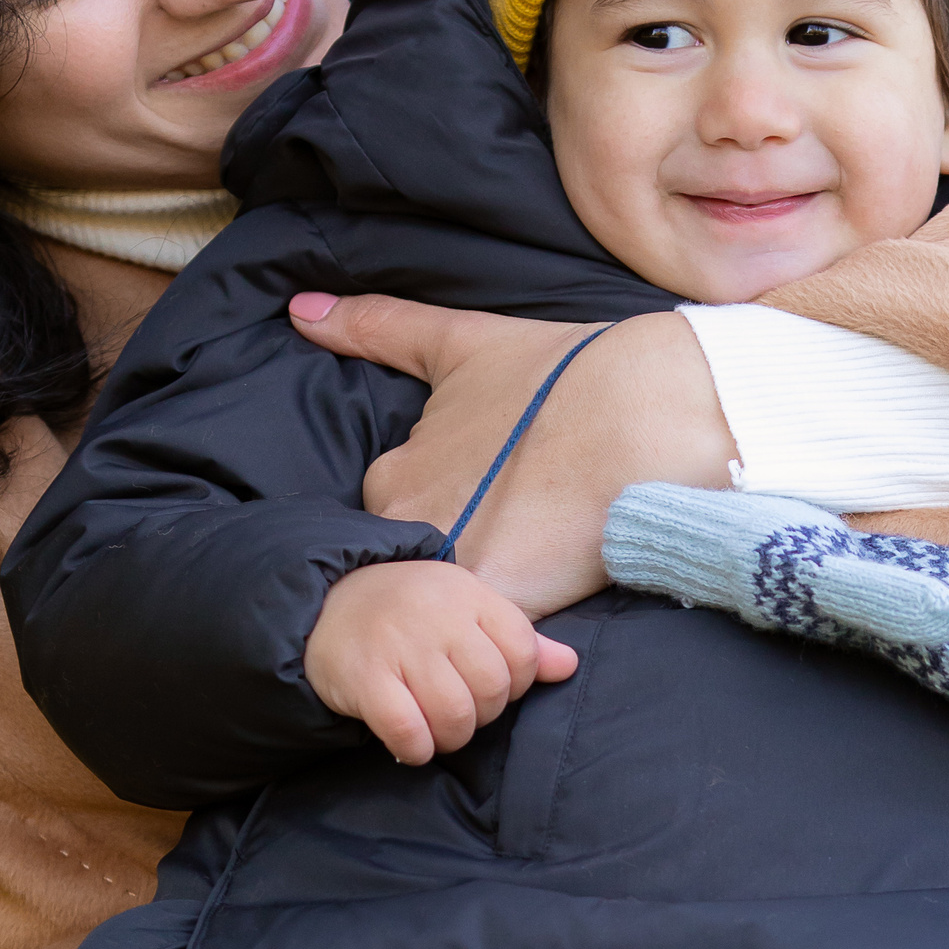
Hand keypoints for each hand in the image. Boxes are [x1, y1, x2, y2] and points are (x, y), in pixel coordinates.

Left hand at [289, 293, 737, 616]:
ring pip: (452, 608)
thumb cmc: (561, 373)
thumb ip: (376, 328)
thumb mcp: (460, 341)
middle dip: (457, 552)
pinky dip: (513, 628)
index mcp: (393, 478)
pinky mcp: (508, 612)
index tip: (490, 487)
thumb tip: (300, 309)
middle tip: (520, 523)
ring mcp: (457, 578)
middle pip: (420, 565)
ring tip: (540, 556)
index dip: (446, 505)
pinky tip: (553, 590)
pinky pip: (495, 639)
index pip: (398, 515)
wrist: (648, 413)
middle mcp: (412, 534)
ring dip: (478, 595)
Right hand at [302, 559, 578, 764]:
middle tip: (459, 709)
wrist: (327, 604)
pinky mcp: (365, 678)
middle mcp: (438, 615)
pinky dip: (417, 748)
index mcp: (469, 595)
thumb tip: (569, 666)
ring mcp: (400, 646)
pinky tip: (410, 741)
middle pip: (493, 688)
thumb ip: (518, 639)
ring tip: (436, 728)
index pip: (523, 650)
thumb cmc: (410, 612)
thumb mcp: (466, 609)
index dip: (516, 682)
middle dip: (484, 714)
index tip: (488, 685)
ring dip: (451, 737)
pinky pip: (408, 731)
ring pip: (455, 714)